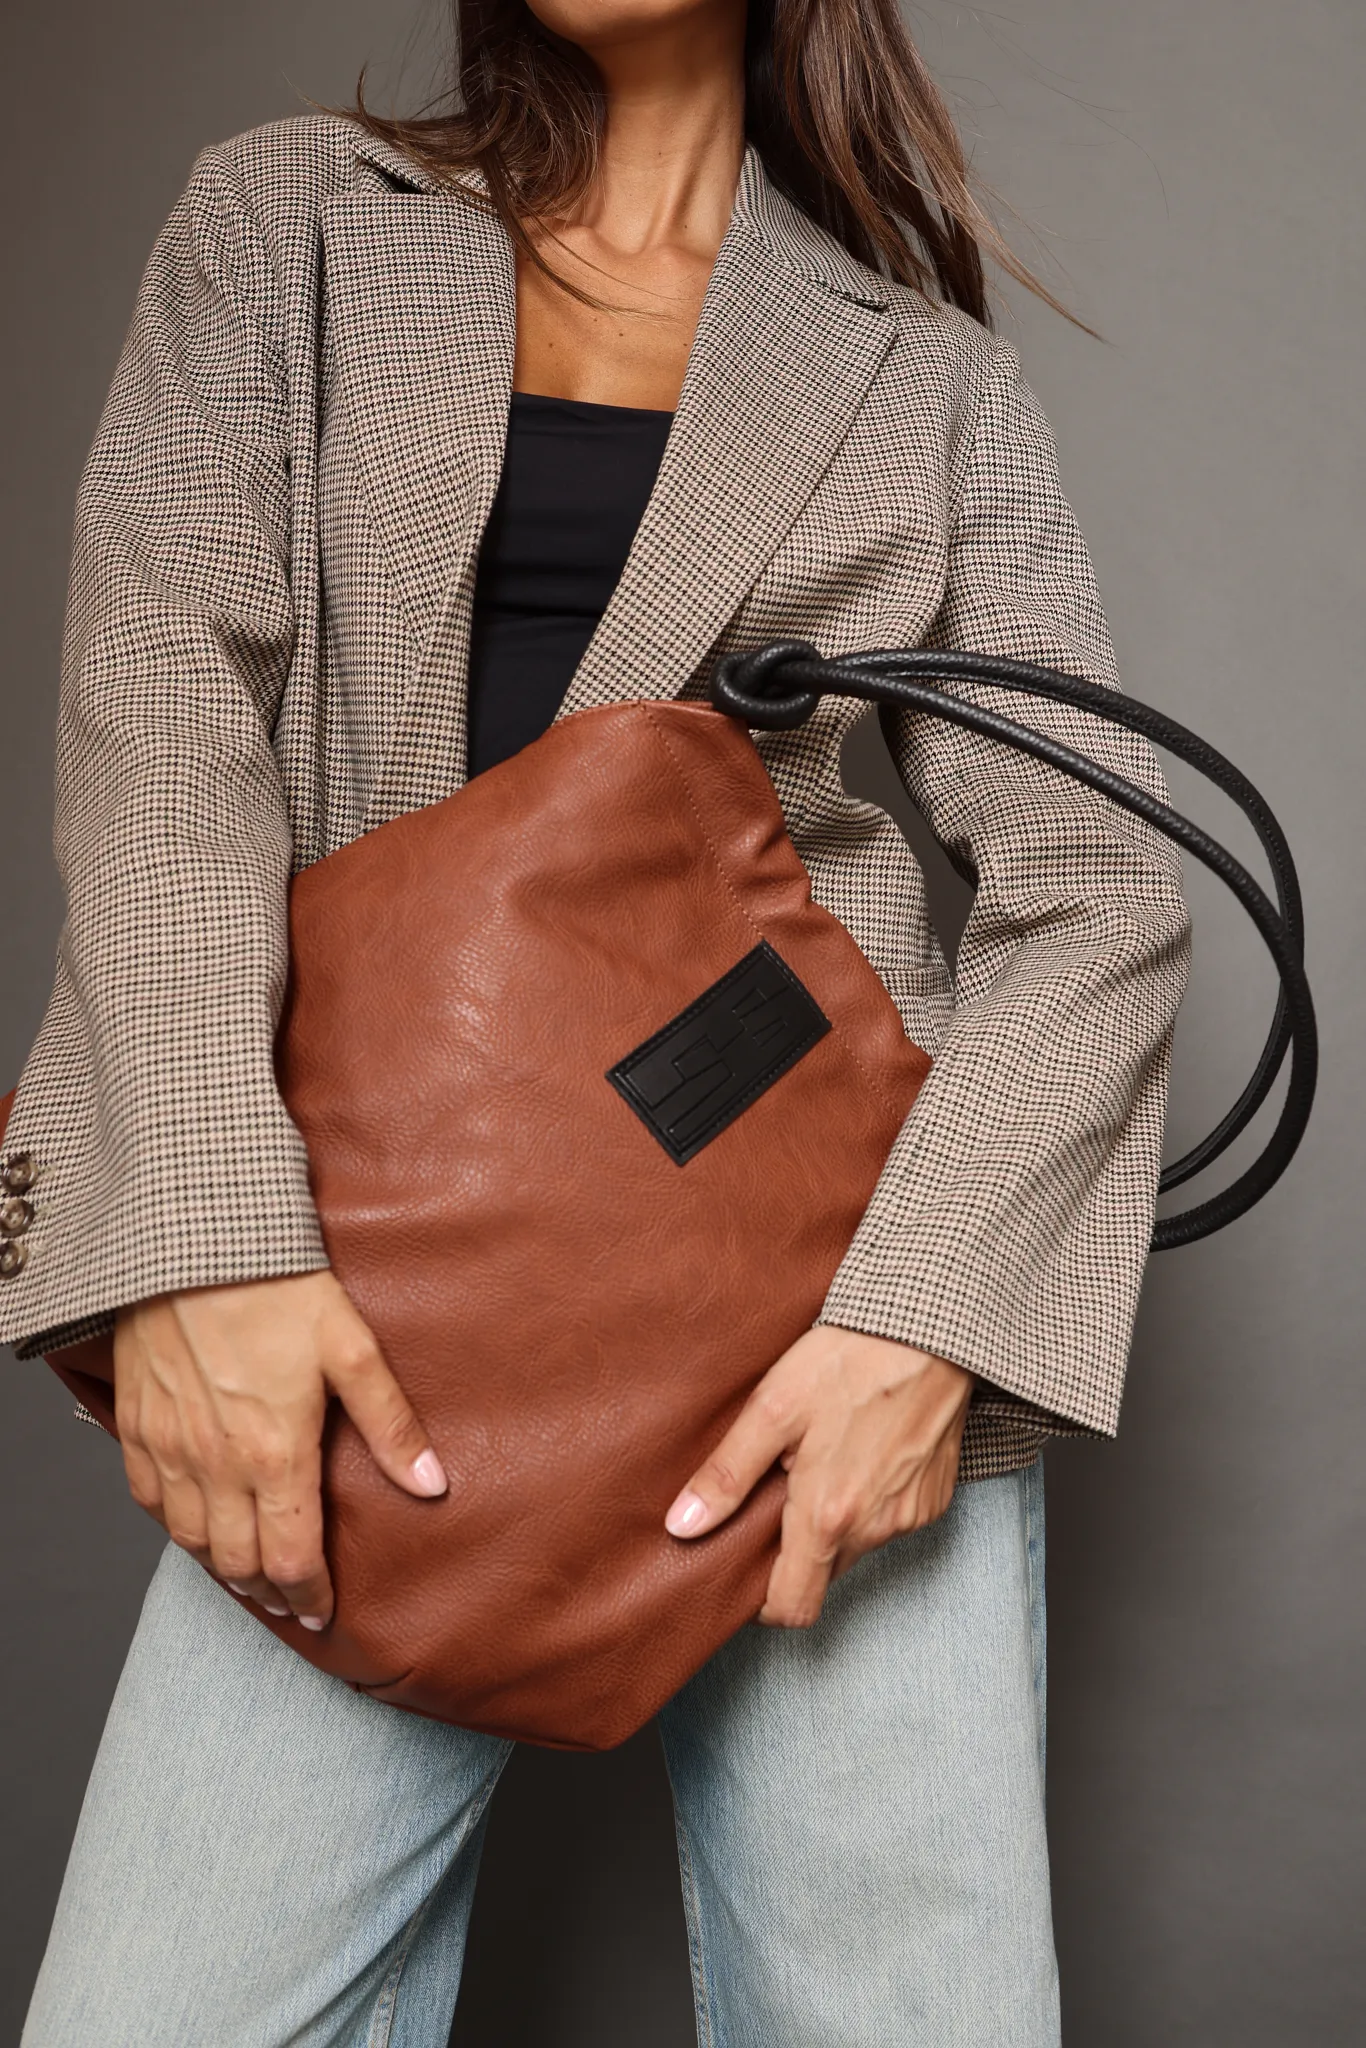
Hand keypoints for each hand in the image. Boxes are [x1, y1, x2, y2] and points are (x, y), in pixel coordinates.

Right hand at [113, 1271, 445, 1629]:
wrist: (195, 1242)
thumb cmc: (278, 1288)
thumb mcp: (352, 1349)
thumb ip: (390, 1425)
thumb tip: (432, 1484)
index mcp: (273, 1455)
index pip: (291, 1558)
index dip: (309, 1596)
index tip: (323, 1611)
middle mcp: (215, 1464)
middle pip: (237, 1562)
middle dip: (268, 1589)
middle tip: (289, 1597)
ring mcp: (169, 1447)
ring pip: (188, 1540)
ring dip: (220, 1565)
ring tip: (247, 1571)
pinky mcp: (136, 1423)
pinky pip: (147, 1500)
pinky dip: (173, 1525)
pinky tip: (193, 1523)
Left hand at [665, 1326, 973, 1627]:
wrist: (933, 1328)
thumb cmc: (849, 1359)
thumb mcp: (773, 1407)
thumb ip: (727, 1474)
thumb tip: (682, 1526)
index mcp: (829, 1516)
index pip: (793, 1607)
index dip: (761, 1603)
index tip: (742, 1569)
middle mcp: (875, 1529)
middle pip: (822, 1575)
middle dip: (793, 1550)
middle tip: (774, 1493)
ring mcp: (911, 1516)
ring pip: (856, 1546)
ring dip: (830, 1523)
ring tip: (816, 1462)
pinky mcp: (934, 1498)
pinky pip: (889, 1520)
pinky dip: (867, 1502)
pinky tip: (857, 1453)